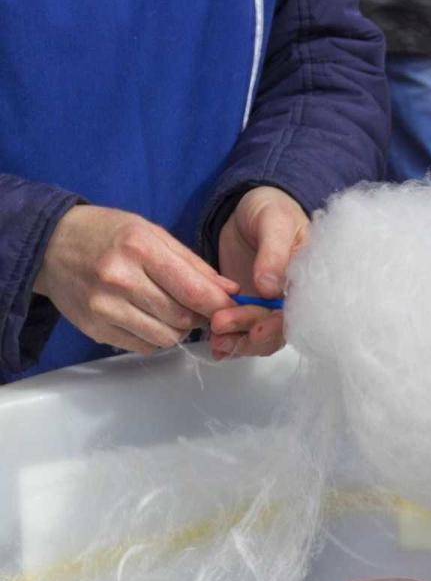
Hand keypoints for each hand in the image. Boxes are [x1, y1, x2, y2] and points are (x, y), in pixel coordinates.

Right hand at [34, 206, 238, 354]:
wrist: (49, 246)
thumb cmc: (107, 234)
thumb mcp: (151, 233)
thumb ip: (193, 263)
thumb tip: (229, 290)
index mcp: (139, 248)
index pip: (192, 289)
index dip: (219, 304)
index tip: (231, 308)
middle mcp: (120, 279)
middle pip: (182, 317)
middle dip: (201, 317)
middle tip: (200, 308)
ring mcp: (104, 307)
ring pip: (166, 337)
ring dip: (180, 330)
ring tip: (173, 312)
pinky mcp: (95, 329)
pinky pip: (144, 347)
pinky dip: (157, 338)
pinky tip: (150, 319)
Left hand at [210, 186, 308, 359]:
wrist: (250, 209)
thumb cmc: (272, 208)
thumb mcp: (275, 222)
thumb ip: (274, 254)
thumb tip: (270, 288)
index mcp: (309, 281)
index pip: (298, 312)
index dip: (278, 326)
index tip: (256, 330)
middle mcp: (293, 300)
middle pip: (277, 330)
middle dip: (249, 332)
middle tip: (220, 324)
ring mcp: (269, 307)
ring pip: (259, 336)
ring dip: (238, 342)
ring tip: (215, 341)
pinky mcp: (248, 308)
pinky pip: (243, 331)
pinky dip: (230, 340)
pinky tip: (214, 346)